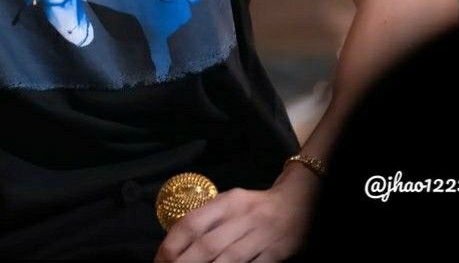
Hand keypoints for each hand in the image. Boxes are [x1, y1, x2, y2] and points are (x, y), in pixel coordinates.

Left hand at [153, 167, 317, 262]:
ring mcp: (259, 236)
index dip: (172, 245)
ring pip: (227, 260)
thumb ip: (208, 219)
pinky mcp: (275, 254)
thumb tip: (176, 243)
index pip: (192, 222)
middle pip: (207, 246)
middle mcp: (242, 217)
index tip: (160, 261)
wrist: (299, 203)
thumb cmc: (255, 207)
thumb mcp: (231, 203)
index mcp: (227, 202)